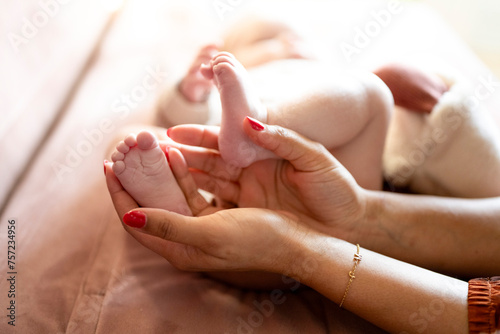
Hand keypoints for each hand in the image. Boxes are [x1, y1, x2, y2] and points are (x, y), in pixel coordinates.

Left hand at [105, 164, 304, 272]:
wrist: (297, 242)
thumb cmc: (256, 240)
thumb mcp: (209, 233)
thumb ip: (167, 226)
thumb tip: (129, 217)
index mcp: (178, 249)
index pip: (134, 220)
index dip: (119, 194)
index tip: (108, 166)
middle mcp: (185, 239)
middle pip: (148, 207)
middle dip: (135, 180)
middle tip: (124, 154)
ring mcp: (200, 226)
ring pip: (168, 195)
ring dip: (157, 173)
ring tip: (147, 149)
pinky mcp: (216, 214)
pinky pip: (190, 190)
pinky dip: (181, 173)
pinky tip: (177, 155)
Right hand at [168, 118, 367, 239]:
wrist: (349, 224)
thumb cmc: (337, 189)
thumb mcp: (314, 159)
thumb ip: (283, 139)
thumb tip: (248, 124)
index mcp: (264, 153)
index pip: (224, 141)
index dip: (198, 137)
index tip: (172, 133)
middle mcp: (251, 172)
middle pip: (209, 161)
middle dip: (181, 157)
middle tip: (152, 153)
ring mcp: (249, 194)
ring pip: (208, 183)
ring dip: (183, 178)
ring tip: (155, 174)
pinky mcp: (251, 214)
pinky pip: (219, 205)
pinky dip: (198, 201)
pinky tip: (176, 199)